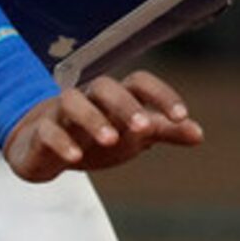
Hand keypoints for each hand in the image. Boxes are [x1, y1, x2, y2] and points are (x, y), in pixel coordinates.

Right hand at [4, 70, 203, 182]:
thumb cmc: (97, 136)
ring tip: (111, 140)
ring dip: (93, 118)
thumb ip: (165, 132)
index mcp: (117, 96)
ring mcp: (62, 112)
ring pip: (72, 101)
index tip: (181, 117)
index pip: (140, 82)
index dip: (162, 95)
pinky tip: (75, 158)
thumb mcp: (134, 136)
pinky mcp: (40, 132)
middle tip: (145, 127)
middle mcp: (90, 98)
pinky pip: (47, 130)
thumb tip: (198, 134)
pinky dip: (61, 141)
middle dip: (126, 105)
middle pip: (106, 87)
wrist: (44, 149)